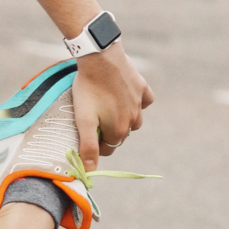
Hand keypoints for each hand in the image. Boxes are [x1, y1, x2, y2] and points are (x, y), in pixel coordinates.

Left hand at [72, 43, 152, 169]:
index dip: (96, 144)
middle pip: (121, 134)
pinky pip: (144, 101)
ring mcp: (139, 104)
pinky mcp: (142, 88)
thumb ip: (88, 146)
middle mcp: (133, 120)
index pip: (108, 148)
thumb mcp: (84, 120)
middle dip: (108, 132)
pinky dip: (137, 103)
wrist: (100, 58)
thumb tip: (90, 170)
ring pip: (134, 120)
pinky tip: (126, 98)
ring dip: (122, 119)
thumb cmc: (89, 90)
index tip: (86, 133)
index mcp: (119, 130)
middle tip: (93, 120)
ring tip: (107, 110)